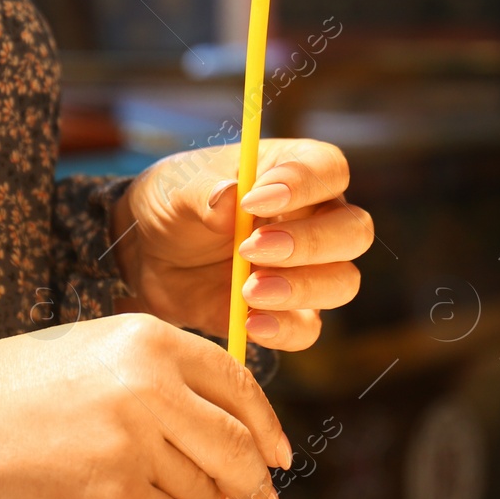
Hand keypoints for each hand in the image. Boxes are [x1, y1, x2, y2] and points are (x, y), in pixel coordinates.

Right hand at [0, 313, 292, 498]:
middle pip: (235, 445)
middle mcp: (149, 388)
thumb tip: (241, 438)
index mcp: (150, 340)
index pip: (239, 385)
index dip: (268, 427)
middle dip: (257, 481)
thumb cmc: (29, 387)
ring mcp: (132, 447)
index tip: (280, 455)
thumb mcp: (104, 349)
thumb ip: (172, 378)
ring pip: (203, 491)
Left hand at [110, 138, 372, 350]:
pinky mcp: (288, 313)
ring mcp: (307, 269)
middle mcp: (314, 219)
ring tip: (248, 289)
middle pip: (353, 230)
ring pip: (342, 282)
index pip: (329, 169)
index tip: (255, 201)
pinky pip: (308, 329)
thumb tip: (232, 195)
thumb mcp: (177, 188)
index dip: (304, 184)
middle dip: (310, 243)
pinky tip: (248, 322)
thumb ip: (205, 191)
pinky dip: (283, 329)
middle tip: (251, 249)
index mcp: (294, 171)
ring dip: (301, 288)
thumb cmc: (173, 203)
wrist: (146, 253)